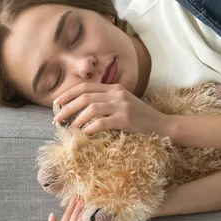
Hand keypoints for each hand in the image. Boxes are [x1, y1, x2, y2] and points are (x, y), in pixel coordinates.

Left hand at [52, 82, 169, 135]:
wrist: (163, 125)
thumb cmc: (142, 118)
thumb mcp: (125, 104)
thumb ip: (108, 102)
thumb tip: (83, 110)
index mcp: (115, 88)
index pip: (87, 86)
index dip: (69, 93)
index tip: (57, 102)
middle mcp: (117, 93)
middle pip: (85, 96)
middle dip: (68, 107)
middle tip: (56, 118)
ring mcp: (122, 105)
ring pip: (91, 108)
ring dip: (76, 118)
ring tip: (69, 128)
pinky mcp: (126, 119)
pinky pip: (102, 122)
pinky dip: (90, 128)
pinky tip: (84, 134)